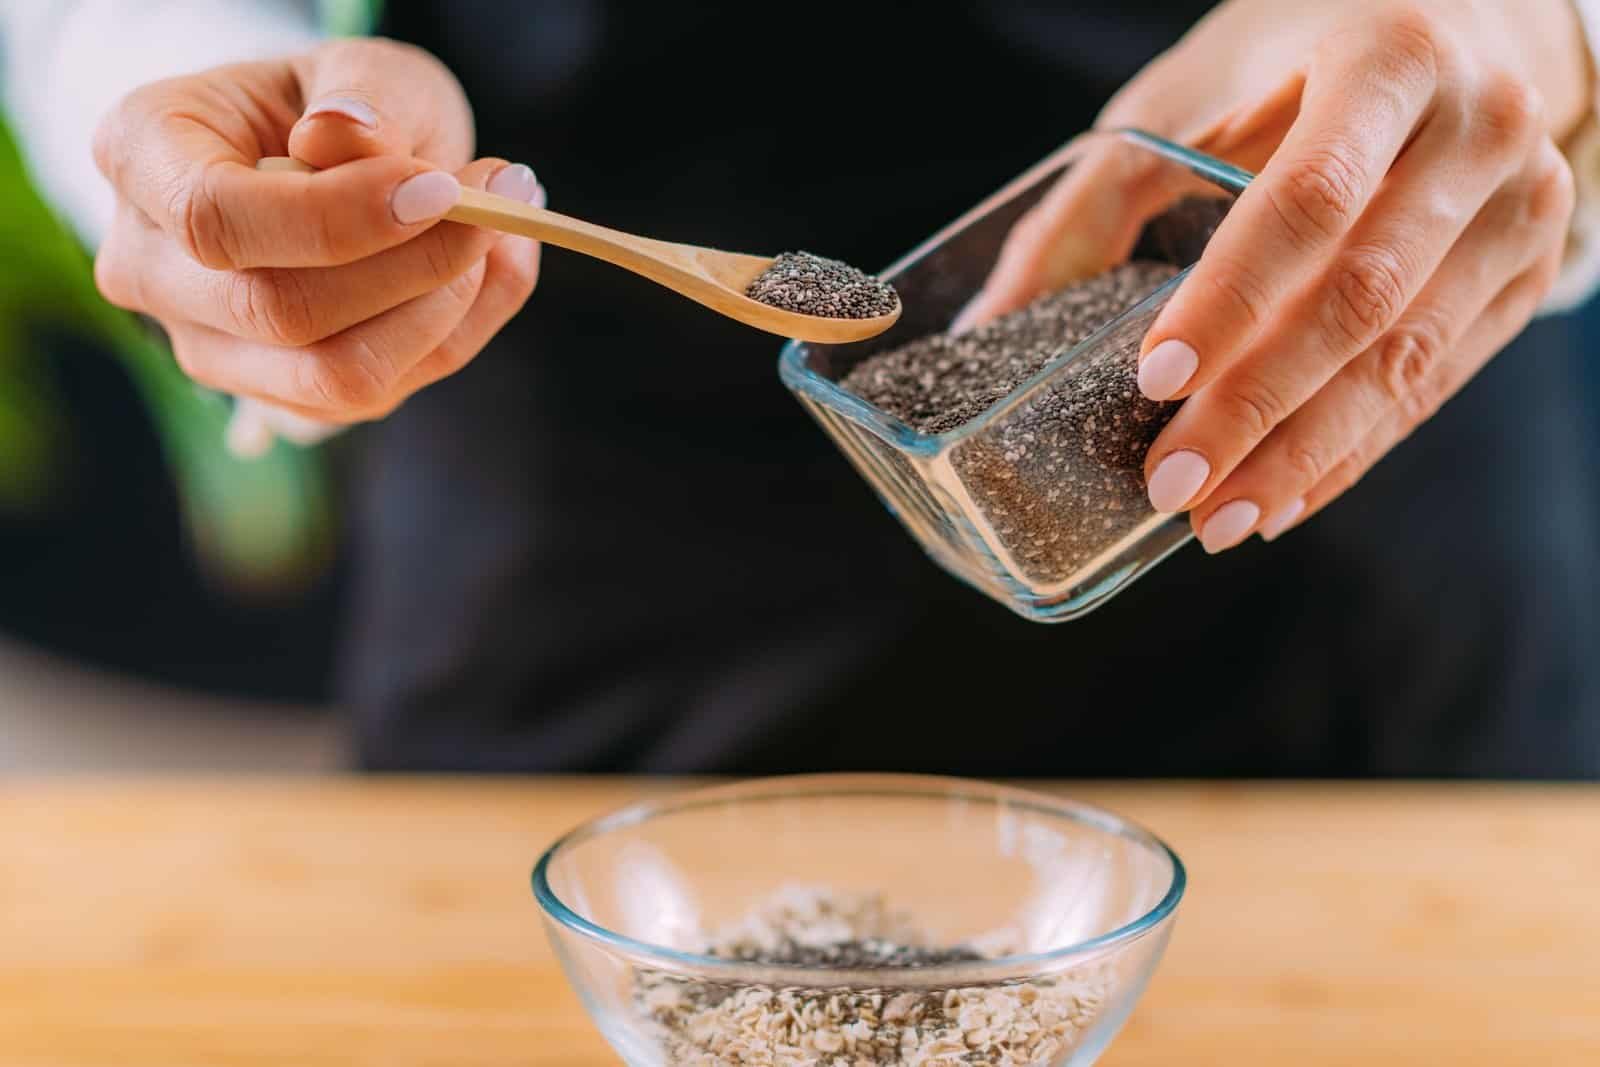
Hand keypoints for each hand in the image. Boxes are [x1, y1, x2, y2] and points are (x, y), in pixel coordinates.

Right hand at [92, 38, 542, 449]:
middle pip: (281, 311)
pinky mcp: (282, 398)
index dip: (335, 217)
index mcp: (141, 158)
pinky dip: (458, 333)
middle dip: (414, 265)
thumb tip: (355, 139)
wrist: (325, 158)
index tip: (441, 188)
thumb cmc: (332, 102)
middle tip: (499, 199)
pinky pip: (382, 392)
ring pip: (337, 375)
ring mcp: (210, 348)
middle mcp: (151, 269)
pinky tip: (491, 267)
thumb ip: (363, 97)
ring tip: (505, 227)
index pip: (216, 219)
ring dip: (446, 309)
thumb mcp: (356, 69)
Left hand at [963, 0, 1587, 549]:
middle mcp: (1478, 131)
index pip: (1310, 199)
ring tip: (1217, 519)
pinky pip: (1436, 382)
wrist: (1465, 26)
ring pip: (1408, 357)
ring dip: (1304, 453)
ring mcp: (1521, 206)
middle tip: (1173, 483)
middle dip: (1258, 405)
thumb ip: (1095, 199)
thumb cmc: (1298, 59)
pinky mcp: (1527, 272)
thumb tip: (989, 323)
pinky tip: (1282, 498)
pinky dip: (1353, 451)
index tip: (1156, 380)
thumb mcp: (1193, 93)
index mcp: (1389, 60)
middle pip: (1364, 295)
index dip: (1231, 300)